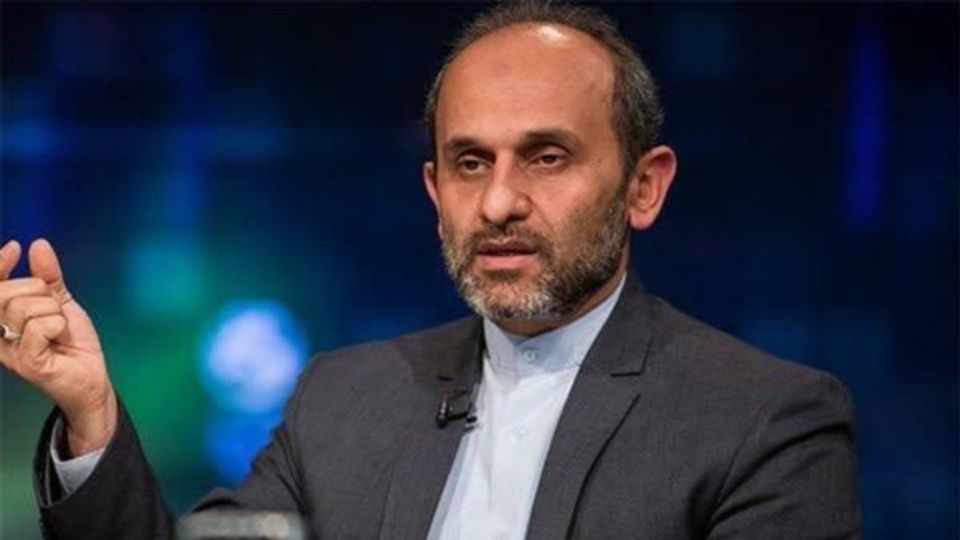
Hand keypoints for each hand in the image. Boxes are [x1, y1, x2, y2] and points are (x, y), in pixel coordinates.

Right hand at [0, 239, 116, 456]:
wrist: (92, 376)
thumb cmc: (72, 343)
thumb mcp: (61, 302)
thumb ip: (48, 277)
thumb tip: (38, 245)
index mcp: (3, 320)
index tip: (15, 248)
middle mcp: (0, 335)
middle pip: (8, 293)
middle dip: (40, 292)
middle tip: (55, 311)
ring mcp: (10, 351)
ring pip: (26, 308)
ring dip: (54, 313)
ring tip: (60, 329)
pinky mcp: (27, 363)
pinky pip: (40, 327)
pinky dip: (59, 326)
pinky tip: (61, 339)